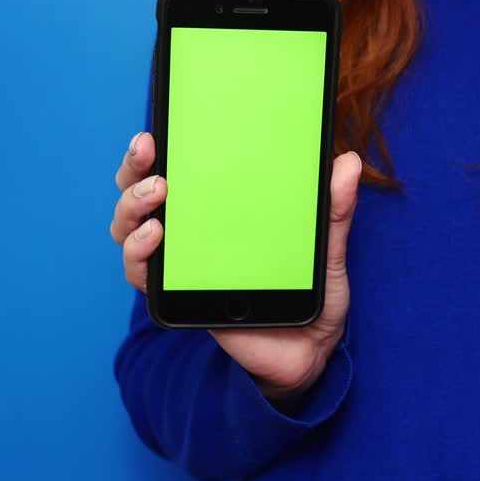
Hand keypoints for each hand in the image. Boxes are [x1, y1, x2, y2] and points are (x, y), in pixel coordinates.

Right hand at [111, 131, 362, 402]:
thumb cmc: (311, 293)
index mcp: (220, 210)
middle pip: (139, 193)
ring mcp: (181, 264)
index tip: (156, 129)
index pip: (176, 169)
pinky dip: (139, 254)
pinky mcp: (177, 298)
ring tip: (156, 196)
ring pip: (130, 229)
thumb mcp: (326, 248)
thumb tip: (349, 162)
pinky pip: (143, 274)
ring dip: (132, 207)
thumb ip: (333, 209)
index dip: (156, 149)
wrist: (309, 351)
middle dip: (134, 168)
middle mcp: (191, 234)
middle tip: (148, 151)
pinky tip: (154, 239)